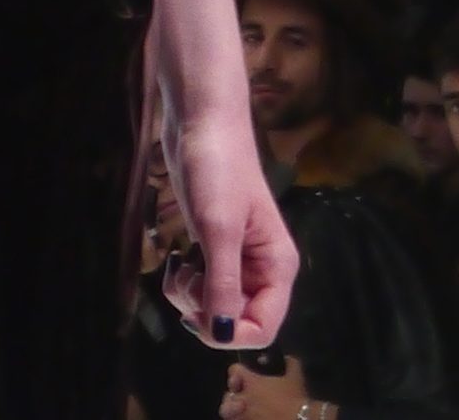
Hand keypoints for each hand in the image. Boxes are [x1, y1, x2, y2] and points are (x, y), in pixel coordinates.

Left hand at [162, 104, 297, 349]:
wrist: (202, 126)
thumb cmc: (218, 171)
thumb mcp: (219, 230)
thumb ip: (223, 284)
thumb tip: (221, 332)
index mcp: (278, 266)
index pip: (263, 328)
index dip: (229, 332)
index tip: (197, 312)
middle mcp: (263, 269)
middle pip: (236, 321)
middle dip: (204, 311)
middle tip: (188, 279)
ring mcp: (239, 260)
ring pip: (215, 307)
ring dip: (190, 297)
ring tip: (182, 265)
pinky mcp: (217, 250)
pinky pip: (203, 288)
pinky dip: (185, 283)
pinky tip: (180, 259)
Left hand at [219, 352, 309, 417]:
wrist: (297, 419)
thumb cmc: (294, 398)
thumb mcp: (296, 376)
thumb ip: (289, 363)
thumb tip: (286, 358)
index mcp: (252, 383)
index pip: (234, 370)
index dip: (238, 370)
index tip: (244, 372)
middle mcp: (243, 399)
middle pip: (227, 394)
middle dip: (234, 394)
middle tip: (243, 395)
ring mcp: (243, 416)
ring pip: (228, 412)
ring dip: (234, 410)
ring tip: (243, 409)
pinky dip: (242, 418)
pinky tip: (252, 417)